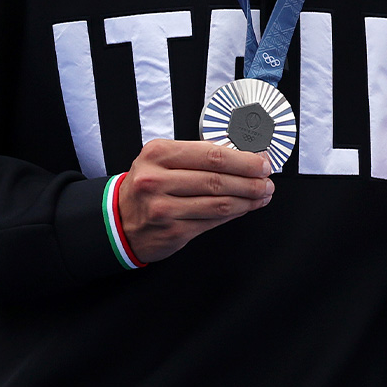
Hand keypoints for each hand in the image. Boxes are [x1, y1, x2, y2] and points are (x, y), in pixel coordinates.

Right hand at [117, 140, 273, 263]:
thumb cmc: (149, 184)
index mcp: (158, 154)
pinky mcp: (173, 231)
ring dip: (248, 199)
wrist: (118, 219)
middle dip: (251, 181)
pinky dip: (235, 213)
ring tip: (263, 194)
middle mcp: (157, 180)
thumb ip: (198, 155)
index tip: (263, 162)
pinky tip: (245, 207)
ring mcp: (163, 209)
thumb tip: (244, 156)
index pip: (212, 155)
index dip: (244, 160)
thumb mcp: (162, 160)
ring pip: (219, 203)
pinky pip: (213, 221)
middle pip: (218, 180)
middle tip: (268, 181)